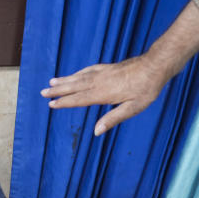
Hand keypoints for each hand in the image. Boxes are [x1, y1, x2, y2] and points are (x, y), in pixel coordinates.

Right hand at [40, 54, 169, 135]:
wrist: (155, 65)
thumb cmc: (146, 89)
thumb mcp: (133, 108)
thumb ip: (113, 119)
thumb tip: (96, 131)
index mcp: (103, 94)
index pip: (79, 99)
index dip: (65, 102)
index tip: (51, 104)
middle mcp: (99, 82)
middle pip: (74, 87)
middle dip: (58, 90)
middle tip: (43, 92)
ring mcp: (103, 73)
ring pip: (79, 77)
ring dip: (65, 80)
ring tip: (52, 82)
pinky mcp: (108, 67)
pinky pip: (87, 70)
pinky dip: (77, 73)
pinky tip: (74, 75)